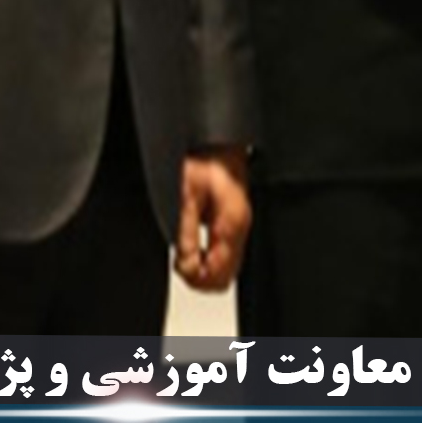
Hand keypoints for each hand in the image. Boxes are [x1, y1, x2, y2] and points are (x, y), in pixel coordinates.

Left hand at [173, 147, 252, 293]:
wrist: (218, 144)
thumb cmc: (205, 160)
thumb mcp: (186, 195)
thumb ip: (186, 232)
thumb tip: (185, 262)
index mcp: (231, 224)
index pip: (219, 273)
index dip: (196, 277)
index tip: (180, 266)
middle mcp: (241, 229)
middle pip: (225, 278)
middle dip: (200, 279)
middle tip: (182, 264)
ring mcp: (241, 229)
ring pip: (228, 271)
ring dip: (206, 271)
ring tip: (187, 257)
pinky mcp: (236, 225)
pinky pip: (227, 257)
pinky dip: (211, 261)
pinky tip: (197, 251)